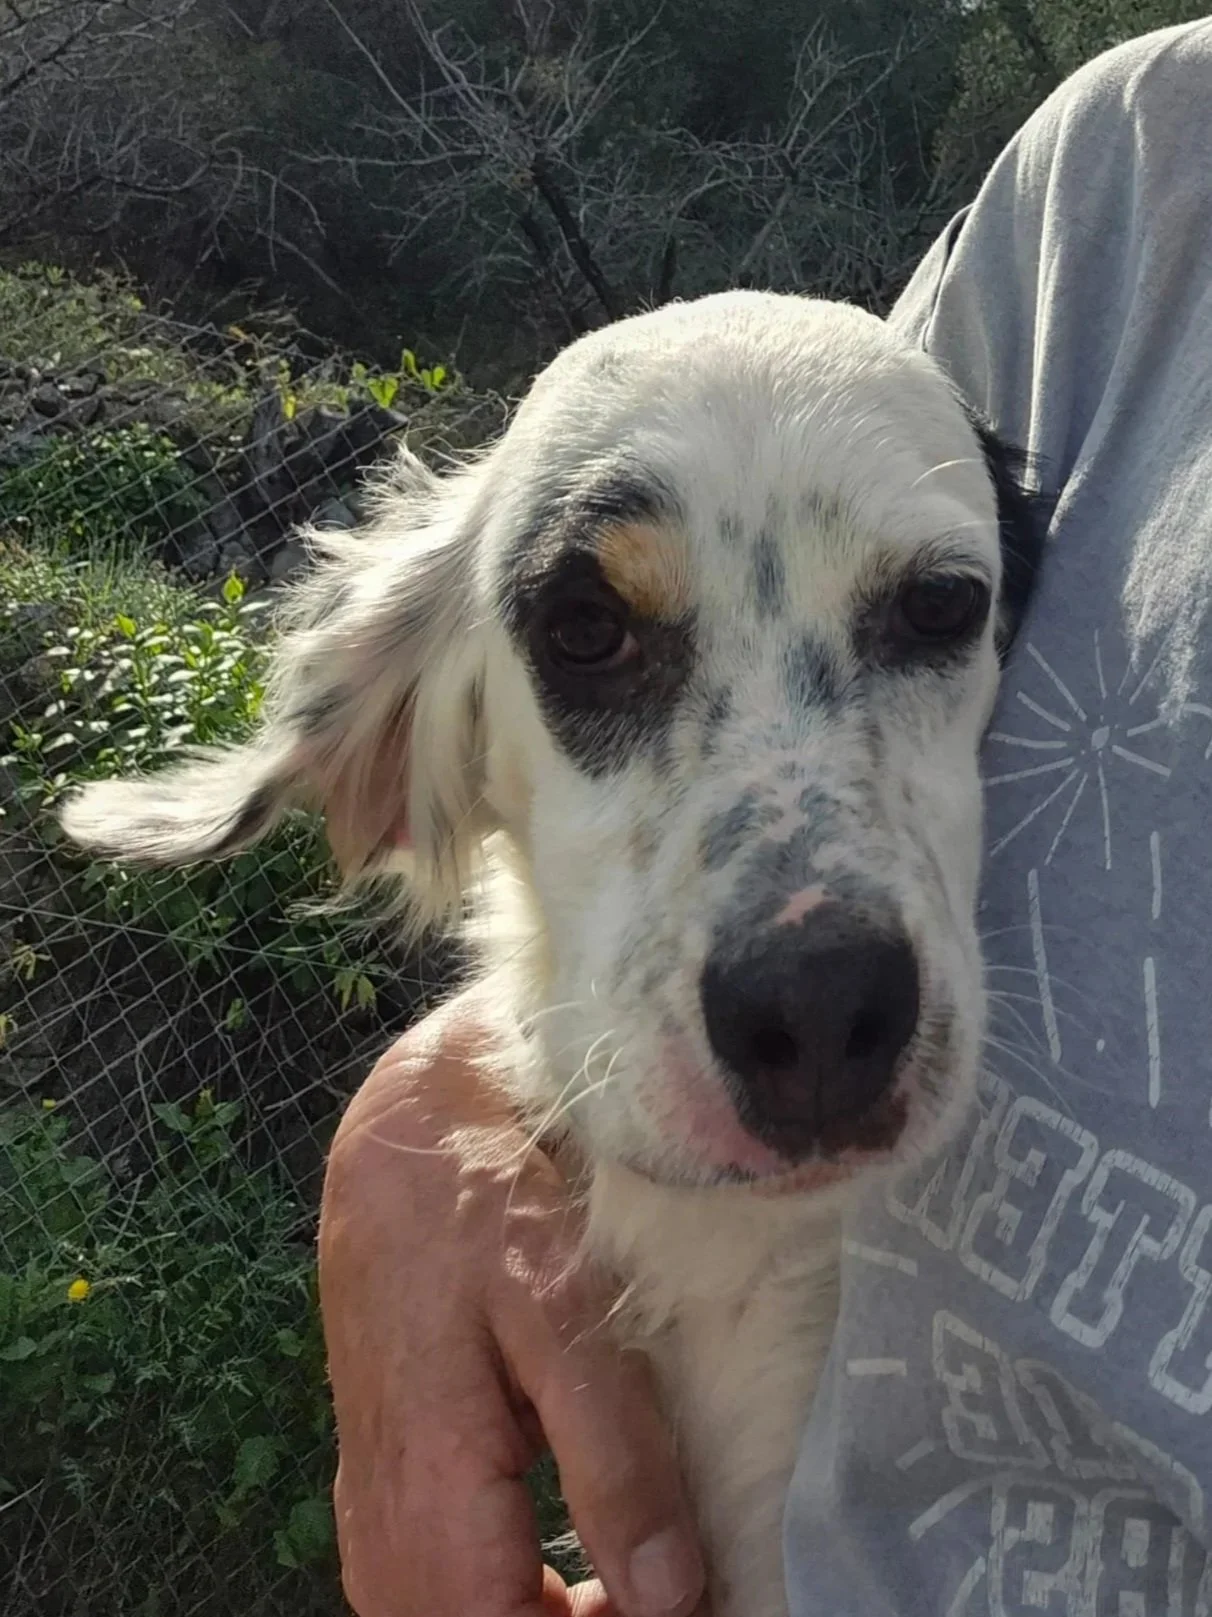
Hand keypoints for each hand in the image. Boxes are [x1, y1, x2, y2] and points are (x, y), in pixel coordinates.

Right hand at [318, 988, 707, 1616]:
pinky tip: (550, 1575)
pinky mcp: (376, 1463)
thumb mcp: (565, 1314)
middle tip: (663, 1598)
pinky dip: (488, 1594)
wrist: (405, 1132)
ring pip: (434, 1614)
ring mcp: (369, 1490)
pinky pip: (416, 1576)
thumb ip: (611, 1459)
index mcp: (430, 1486)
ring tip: (622, 1597)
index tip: (690, 1613)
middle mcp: (383, 1512)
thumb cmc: (485, 1205)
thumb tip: (671, 1599)